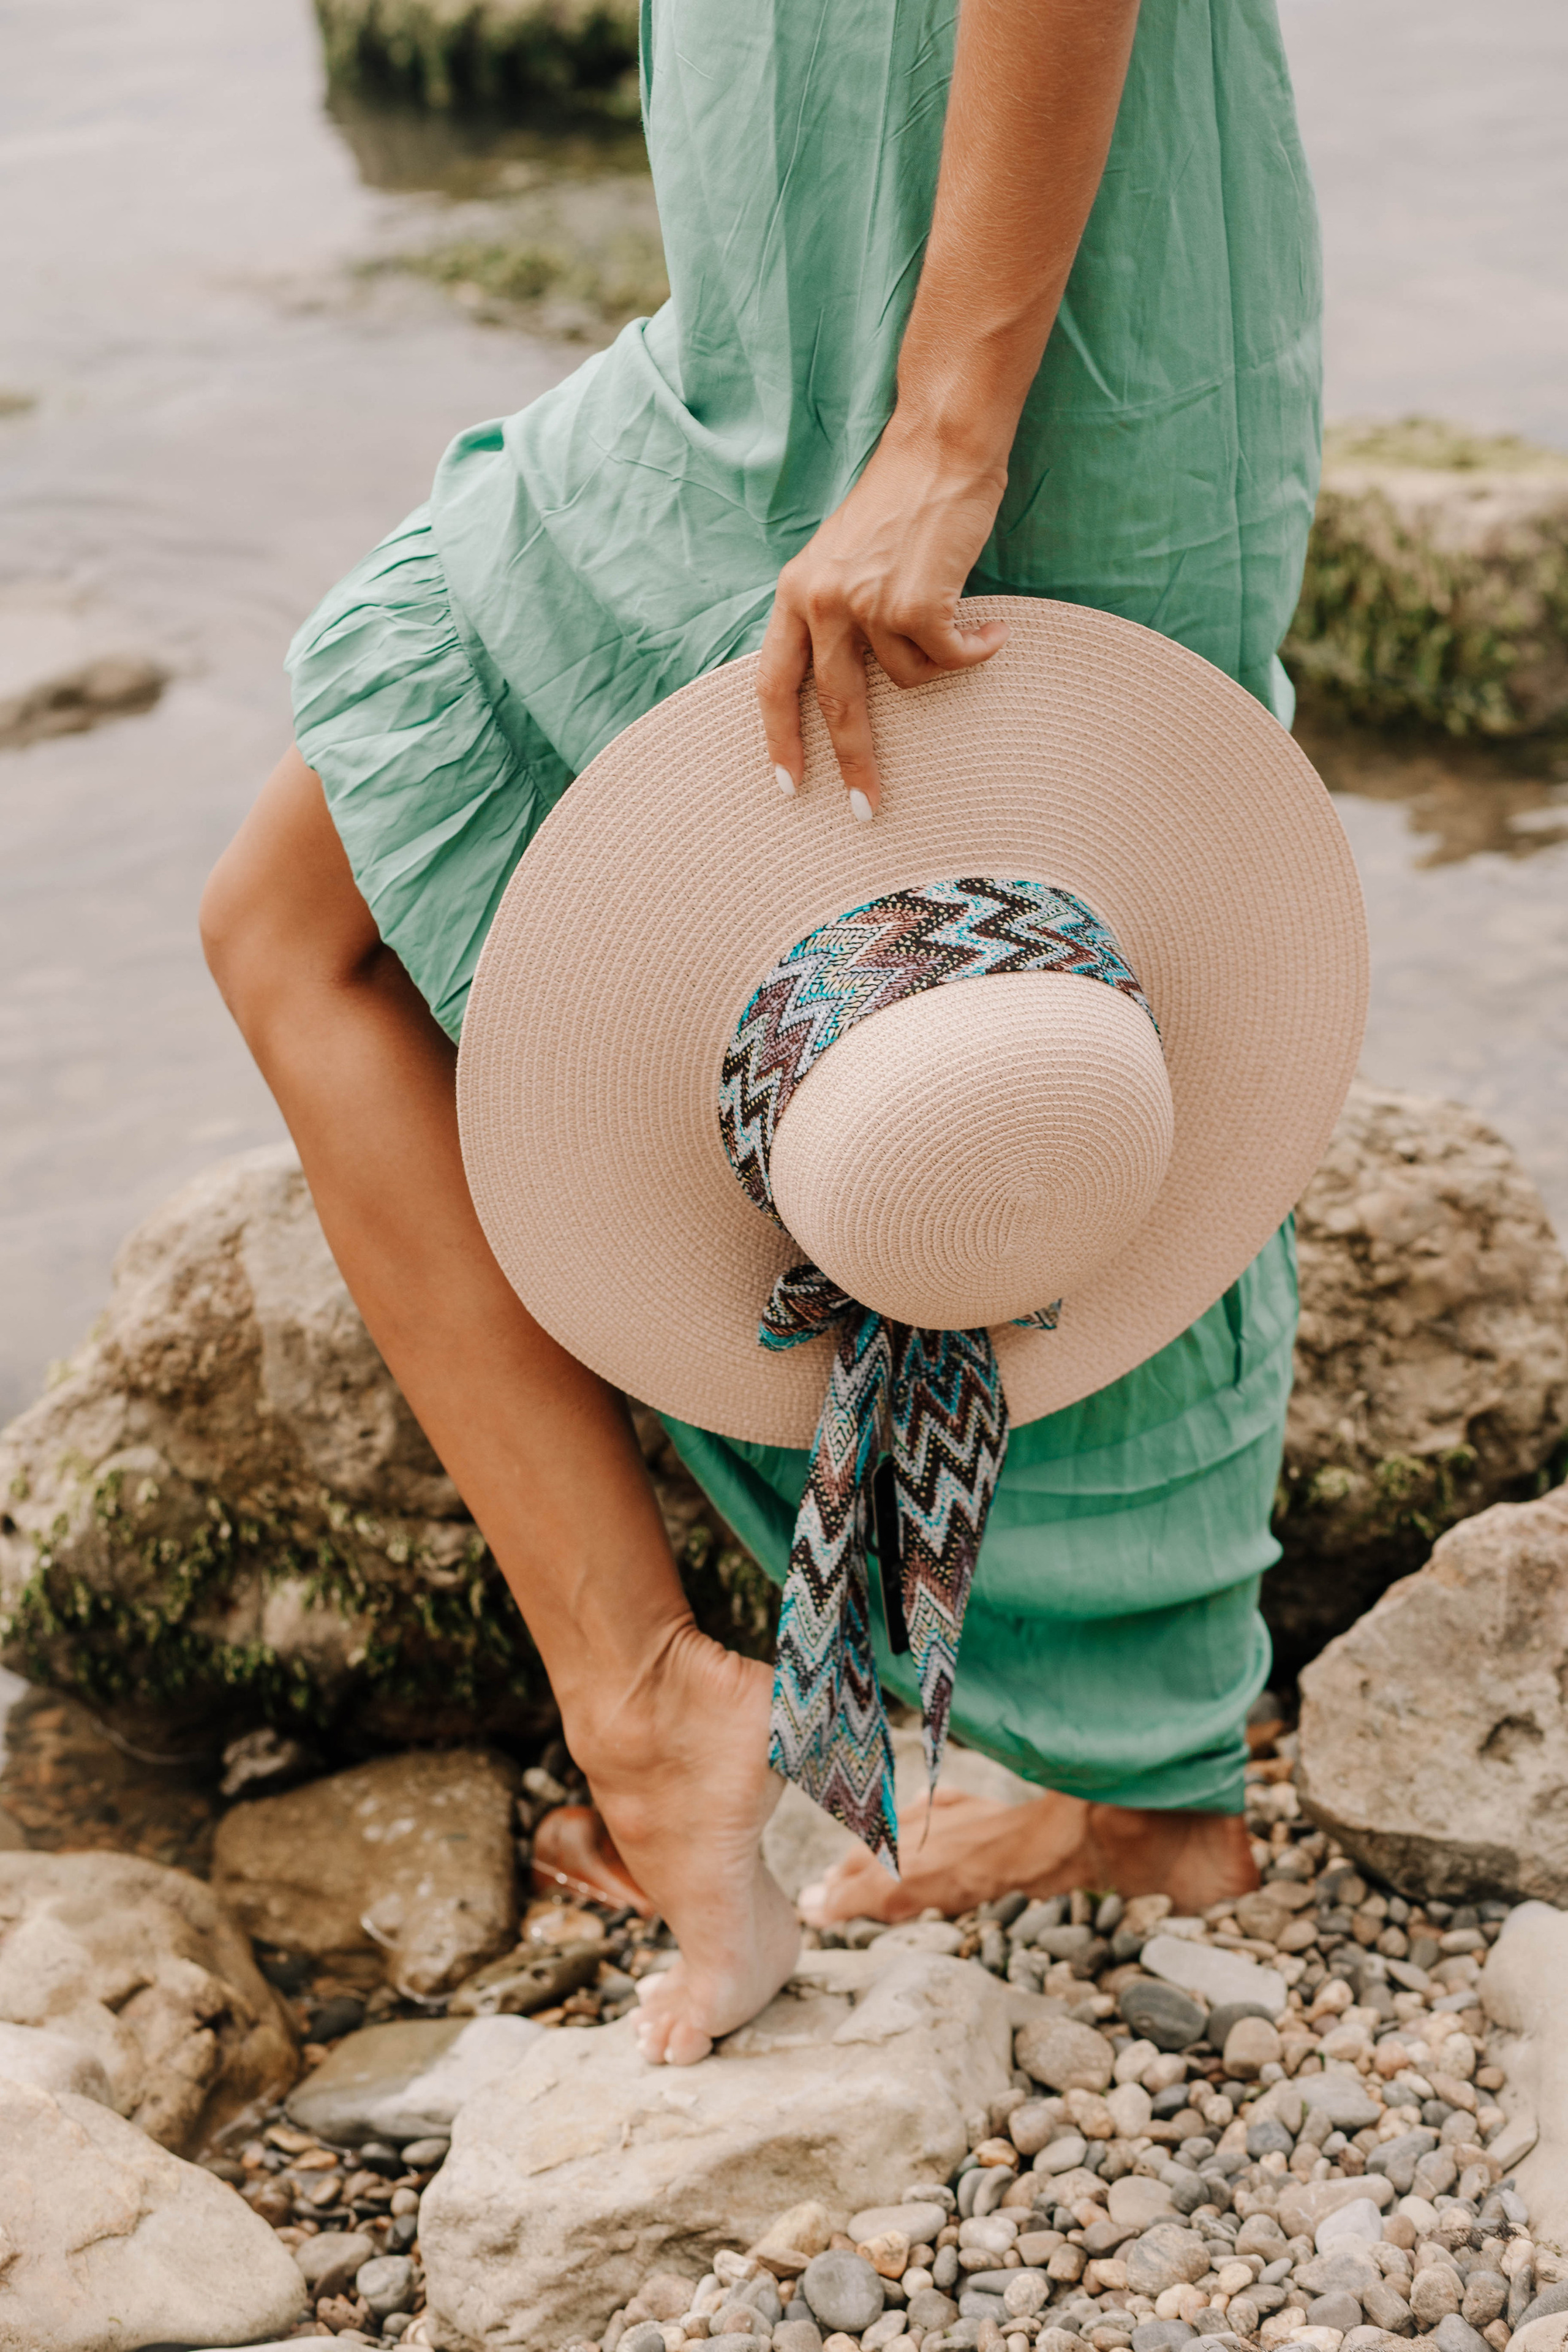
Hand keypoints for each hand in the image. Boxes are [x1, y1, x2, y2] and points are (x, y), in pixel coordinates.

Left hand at [756, 420, 1011, 816]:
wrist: (939, 449)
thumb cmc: (900, 503)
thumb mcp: (842, 560)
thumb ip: (833, 615)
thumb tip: (847, 686)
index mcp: (795, 591)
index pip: (772, 680)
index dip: (779, 738)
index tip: (787, 784)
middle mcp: (820, 599)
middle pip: (834, 704)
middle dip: (854, 763)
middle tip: (868, 807)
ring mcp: (866, 603)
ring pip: (906, 679)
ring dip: (940, 663)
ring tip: (962, 630)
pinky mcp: (914, 605)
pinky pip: (948, 658)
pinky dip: (975, 651)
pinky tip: (992, 633)